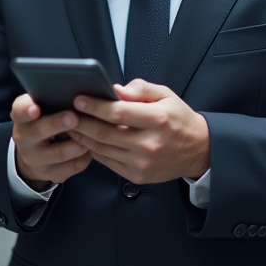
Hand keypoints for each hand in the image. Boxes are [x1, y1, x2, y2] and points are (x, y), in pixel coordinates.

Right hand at [11, 94, 91, 189]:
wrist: (35, 152)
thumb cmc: (43, 121)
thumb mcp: (38, 108)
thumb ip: (48, 97)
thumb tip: (74, 91)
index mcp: (21, 118)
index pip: (19, 111)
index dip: (26, 110)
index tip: (35, 108)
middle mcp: (24, 139)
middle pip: (38, 132)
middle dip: (56, 124)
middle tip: (73, 117)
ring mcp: (37, 159)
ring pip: (60, 153)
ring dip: (78, 142)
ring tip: (93, 131)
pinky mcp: (52, 174)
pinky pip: (73, 166)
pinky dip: (86, 156)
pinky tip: (94, 146)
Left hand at [68, 79, 209, 184]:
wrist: (198, 151)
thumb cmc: (179, 120)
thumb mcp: (166, 95)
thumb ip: (140, 89)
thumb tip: (115, 90)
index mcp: (157, 120)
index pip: (118, 113)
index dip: (95, 106)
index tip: (79, 99)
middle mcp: (149, 144)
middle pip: (105, 133)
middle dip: (82, 122)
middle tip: (67, 113)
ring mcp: (142, 163)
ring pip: (103, 149)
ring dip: (82, 137)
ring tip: (71, 125)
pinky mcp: (137, 175)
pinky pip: (108, 162)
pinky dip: (93, 150)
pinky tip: (86, 140)